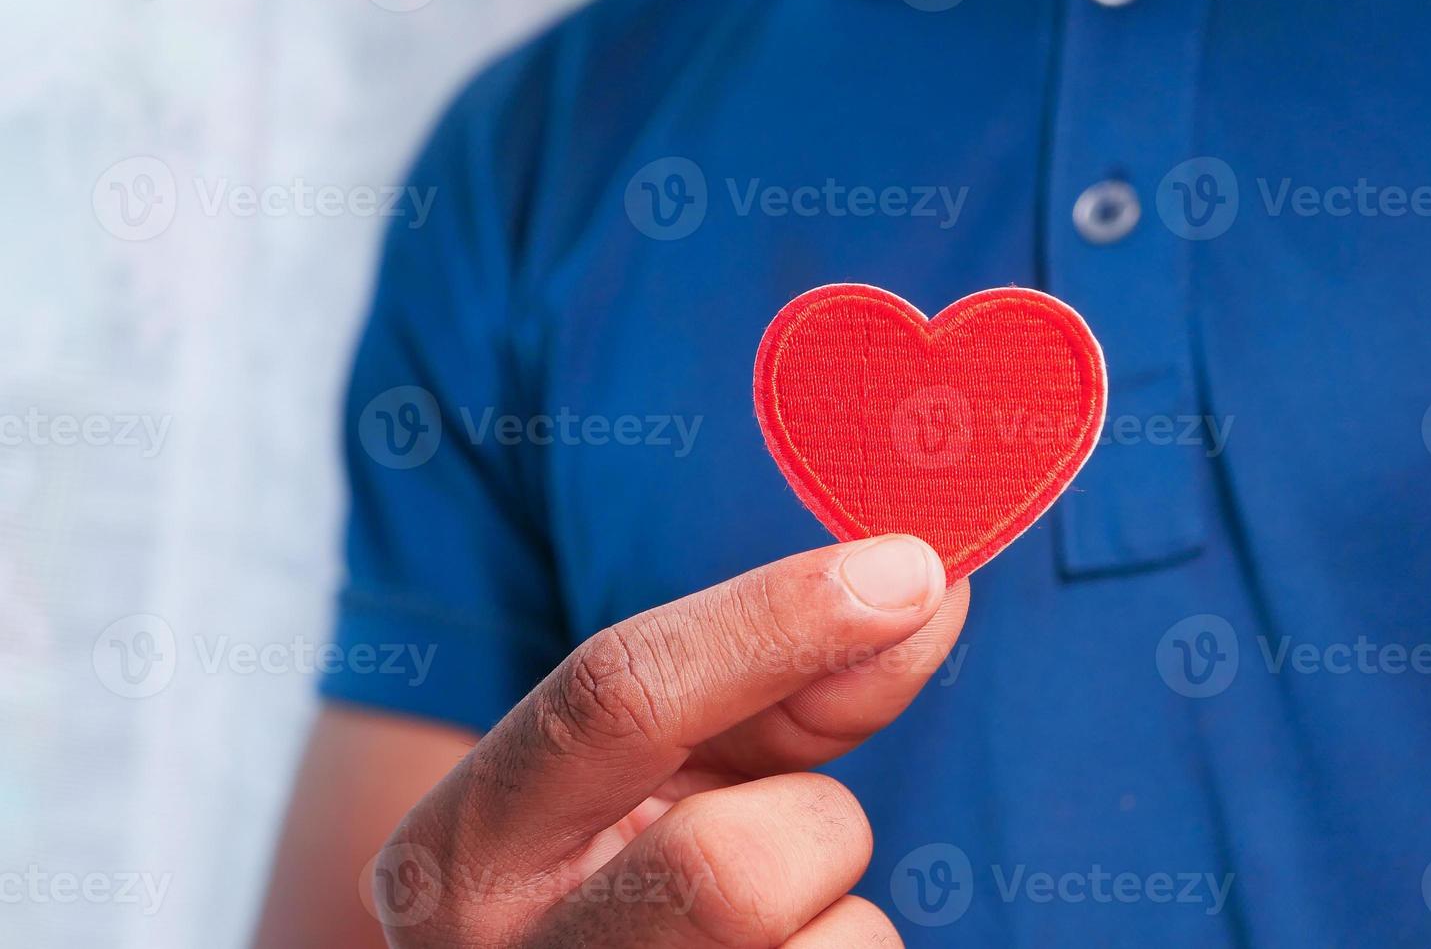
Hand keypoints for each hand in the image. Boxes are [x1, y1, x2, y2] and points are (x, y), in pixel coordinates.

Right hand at [374, 535, 969, 947]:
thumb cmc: (624, 880)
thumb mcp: (653, 780)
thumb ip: (774, 687)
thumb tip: (921, 588)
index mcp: (460, 848)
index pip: (612, 698)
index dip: (775, 618)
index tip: (908, 567)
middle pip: (729, 870)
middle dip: (813, 828)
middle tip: (800, 833)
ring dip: (840, 919)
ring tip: (766, 934)